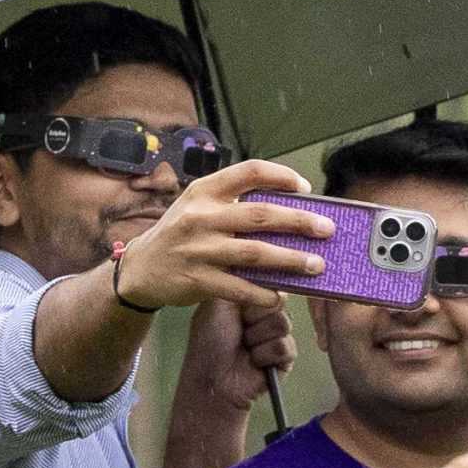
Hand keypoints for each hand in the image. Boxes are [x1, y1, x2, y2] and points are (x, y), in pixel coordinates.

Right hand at [110, 159, 332, 310]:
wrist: (140, 268)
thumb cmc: (181, 234)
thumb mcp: (197, 207)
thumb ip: (233, 204)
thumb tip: (288, 212)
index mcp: (204, 191)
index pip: (249, 172)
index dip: (281, 177)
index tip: (305, 187)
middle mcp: (201, 217)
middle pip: (261, 215)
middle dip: (299, 221)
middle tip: (327, 229)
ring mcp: (199, 249)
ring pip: (255, 253)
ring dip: (291, 260)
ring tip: (317, 265)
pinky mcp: (198, 280)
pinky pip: (240, 288)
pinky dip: (264, 293)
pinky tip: (280, 296)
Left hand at [177, 295, 296, 413]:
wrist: (214, 380)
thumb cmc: (209, 342)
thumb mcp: (218, 304)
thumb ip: (243, 284)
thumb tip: (268, 273)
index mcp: (248, 300)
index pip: (269, 284)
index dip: (260, 291)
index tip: (245, 301)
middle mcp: (264, 315)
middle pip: (279, 302)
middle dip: (255, 316)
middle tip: (240, 328)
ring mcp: (276, 335)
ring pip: (284, 324)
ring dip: (258, 338)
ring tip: (245, 348)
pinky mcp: (285, 357)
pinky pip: (286, 346)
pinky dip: (265, 355)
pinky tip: (254, 362)